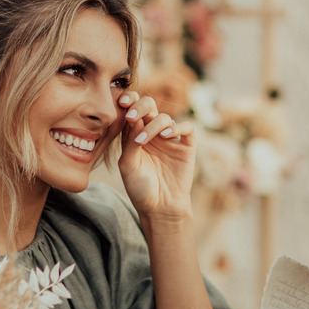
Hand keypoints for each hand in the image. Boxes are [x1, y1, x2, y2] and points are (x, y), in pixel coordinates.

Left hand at [117, 91, 195, 218]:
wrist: (160, 207)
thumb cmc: (140, 188)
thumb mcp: (128, 165)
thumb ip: (130, 141)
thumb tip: (134, 118)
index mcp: (135, 134)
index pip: (132, 110)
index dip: (128, 101)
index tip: (121, 102)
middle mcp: (152, 133)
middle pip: (149, 106)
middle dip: (140, 106)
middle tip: (132, 116)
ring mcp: (170, 138)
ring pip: (165, 117)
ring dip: (153, 125)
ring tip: (144, 142)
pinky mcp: (187, 145)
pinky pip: (186, 127)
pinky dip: (177, 128)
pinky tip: (166, 136)